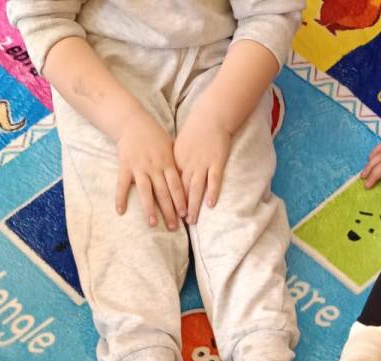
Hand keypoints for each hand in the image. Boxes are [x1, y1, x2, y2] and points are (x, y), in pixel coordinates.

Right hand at [115, 109, 186, 229]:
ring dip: (149, 209)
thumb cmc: (154, 135)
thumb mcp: (170, 146)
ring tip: (152, 224)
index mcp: (167, 162)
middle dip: (169, 211)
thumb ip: (177, 164)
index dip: (180, 201)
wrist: (133, 122)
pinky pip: (122, 184)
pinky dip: (120, 197)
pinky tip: (120, 211)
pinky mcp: (125, 166)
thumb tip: (189, 180)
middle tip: (173, 228)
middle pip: (163, 192)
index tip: (184, 215)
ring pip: (145, 191)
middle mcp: (154, 166)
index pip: (176, 185)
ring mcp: (139, 167)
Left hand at [174, 107, 231, 223]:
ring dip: (193, 206)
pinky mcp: (217, 161)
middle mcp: (188, 164)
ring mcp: (203, 163)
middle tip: (175, 225)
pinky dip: (212, 192)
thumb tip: (166, 181)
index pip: (169, 185)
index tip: (163, 215)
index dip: (166, 201)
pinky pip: (214, 180)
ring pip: (196, 188)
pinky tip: (210, 205)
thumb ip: (174, 165)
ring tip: (191, 221)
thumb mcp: (178, 148)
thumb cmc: (194, 132)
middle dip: (177, 209)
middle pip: (181, 190)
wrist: (211, 116)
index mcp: (176, 161)